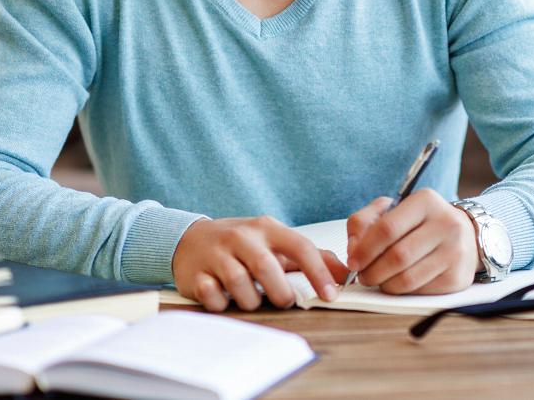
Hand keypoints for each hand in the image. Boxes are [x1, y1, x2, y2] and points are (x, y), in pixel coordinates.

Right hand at [172, 215, 347, 312]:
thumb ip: (311, 256)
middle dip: (280, 292)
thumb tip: (344, 273)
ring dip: (251, 300)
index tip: (330, 295)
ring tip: (252, 299)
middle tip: (284, 300)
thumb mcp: (275, 242)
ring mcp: (217, 254)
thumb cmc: (242, 244)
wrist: (190, 239)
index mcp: (267, 228)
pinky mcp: (195, 274)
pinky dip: (222, 304)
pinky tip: (225, 298)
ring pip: (239, 284)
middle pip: (266, 267)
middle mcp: (242, 237)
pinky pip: (212, 296)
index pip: (299, 246)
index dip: (318, 272)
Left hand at [345, 189, 478, 294]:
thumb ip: (365, 221)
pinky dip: (402, 291)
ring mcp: (455, 251)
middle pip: (397, 256)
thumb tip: (353, 250)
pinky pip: (419, 291)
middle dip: (372, 271)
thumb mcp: (393, 210)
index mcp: (426, 201)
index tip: (353, 261)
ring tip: (378, 280)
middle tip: (363, 276)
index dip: (364, 249)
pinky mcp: (457, 277)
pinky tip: (398, 283)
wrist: (464, 237)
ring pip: (407, 278)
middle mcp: (446, 223)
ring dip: (384, 284)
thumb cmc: (420, 224)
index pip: (387, 228)